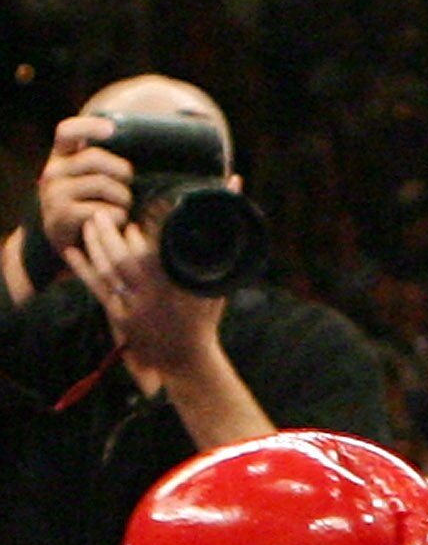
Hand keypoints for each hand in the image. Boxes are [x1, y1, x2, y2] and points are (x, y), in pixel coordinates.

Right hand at [34, 113, 132, 258]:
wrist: (73, 248)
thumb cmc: (93, 209)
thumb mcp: (96, 183)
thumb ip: (109, 167)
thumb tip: (149, 155)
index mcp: (61, 158)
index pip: (67, 131)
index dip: (89, 127)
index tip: (112, 129)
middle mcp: (52, 172)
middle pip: (95, 157)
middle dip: (122, 171)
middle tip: (129, 186)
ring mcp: (54, 194)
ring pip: (102, 184)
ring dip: (123, 199)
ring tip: (124, 208)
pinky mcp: (60, 217)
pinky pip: (101, 210)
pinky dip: (117, 217)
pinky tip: (117, 223)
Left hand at [67, 207, 222, 386]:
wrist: (187, 360)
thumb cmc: (204, 316)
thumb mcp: (219, 280)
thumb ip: (228, 231)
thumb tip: (235, 185)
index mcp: (181, 285)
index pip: (164, 246)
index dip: (155, 224)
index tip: (151, 206)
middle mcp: (156, 295)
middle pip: (126, 257)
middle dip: (113, 233)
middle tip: (106, 210)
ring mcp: (136, 306)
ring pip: (110, 270)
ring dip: (98, 244)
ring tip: (92, 223)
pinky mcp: (120, 317)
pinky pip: (98, 288)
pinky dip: (83, 268)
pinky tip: (74, 251)